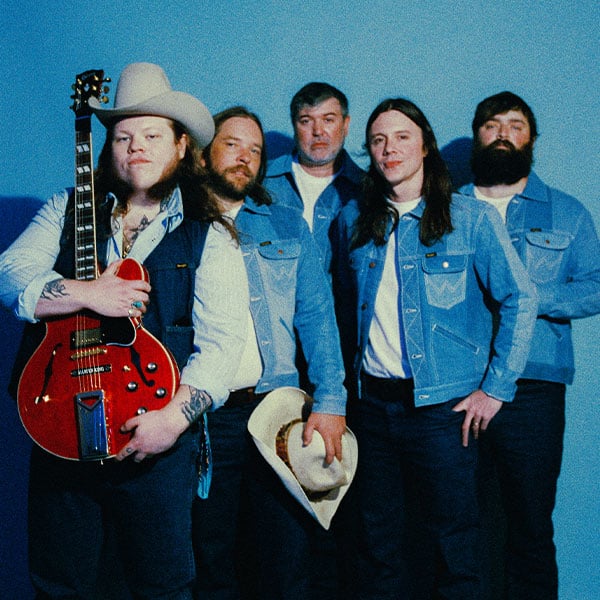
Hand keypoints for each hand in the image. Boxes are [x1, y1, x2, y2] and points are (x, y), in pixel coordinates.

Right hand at [34, 260, 149, 318]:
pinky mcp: (121, 312)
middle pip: (145, 297)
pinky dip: (137, 314)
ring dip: (143, 308)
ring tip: (141, 308)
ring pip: (142, 306)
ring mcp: (125, 303)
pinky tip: (134, 312)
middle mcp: (127, 293)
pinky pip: (135, 314)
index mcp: (126, 284)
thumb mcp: (107, 273)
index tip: (147, 290)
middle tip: (144, 300)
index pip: (144, 285)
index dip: (148, 288)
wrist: (89, 295)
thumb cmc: (98, 285)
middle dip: (146, 299)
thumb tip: (120, 260)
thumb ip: (115, 266)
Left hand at [115, 403, 187, 461]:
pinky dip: (153, 450)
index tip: (117, 459)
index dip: (119, 457)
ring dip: (144, 454)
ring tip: (145, 446)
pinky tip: (155, 442)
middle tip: (133, 453)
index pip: (125, 453)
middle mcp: (145, 449)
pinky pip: (155, 452)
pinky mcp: (162, 449)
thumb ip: (128, 424)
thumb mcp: (139, 419)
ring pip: (146, 456)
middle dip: (133, 457)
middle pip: (136, 459)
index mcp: (137, 442)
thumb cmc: (156, 420)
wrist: (172, 422)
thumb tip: (122, 429)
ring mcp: (154, 450)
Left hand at [303, 413, 346, 463]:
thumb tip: (305, 444)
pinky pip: (342, 435)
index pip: (331, 451)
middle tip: (337, 462)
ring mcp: (340, 430)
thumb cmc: (320, 412)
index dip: (330, 459)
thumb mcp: (311, 422)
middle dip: (338, 457)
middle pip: (339, 450)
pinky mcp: (343, 425)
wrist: (330, 401)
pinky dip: (340, 439)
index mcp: (328, 436)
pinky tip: (338, 439)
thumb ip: (307, 433)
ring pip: (341, 443)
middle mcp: (336, 434)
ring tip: (338, 453)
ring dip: (340, 449)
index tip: (328, 463)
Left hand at [452, 389, 502, 446]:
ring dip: (475, 434)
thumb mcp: (472, 395)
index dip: (450, 416)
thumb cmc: (483, 391)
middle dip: (464, 436)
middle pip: (465, 426)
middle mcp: (471, 410)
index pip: (455, 410)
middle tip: (464, 444)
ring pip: (475, 428)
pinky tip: (483, 432)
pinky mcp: (487, 416)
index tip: (447, 422)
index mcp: (466, 403)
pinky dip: (483, 430)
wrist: (494, 390)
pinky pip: (484, 426)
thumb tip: (466, 409)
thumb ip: (468, 402)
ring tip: (475, 438)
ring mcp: (479, 414)